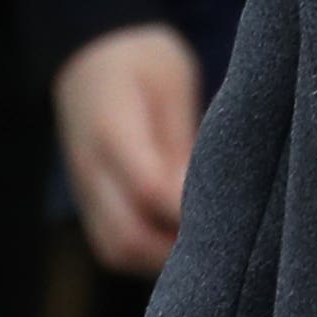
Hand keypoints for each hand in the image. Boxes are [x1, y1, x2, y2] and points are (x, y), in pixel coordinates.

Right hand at [52, 23, 203, 270]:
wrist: (89, 56)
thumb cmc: (141, 63)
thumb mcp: (173, 82)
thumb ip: (185, 140)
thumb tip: (212, 195)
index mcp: (112, 128)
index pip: (149, 188)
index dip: (189, 213)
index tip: (231, 222)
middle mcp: (90, 169)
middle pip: (128, 237)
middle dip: (179, 251)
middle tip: (227, 247)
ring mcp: (85, 192)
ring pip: (119, 251)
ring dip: (163, 260)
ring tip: (210, 251)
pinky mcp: (90, 206)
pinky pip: (116, 248)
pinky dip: (149, 256)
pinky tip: (183, 246)